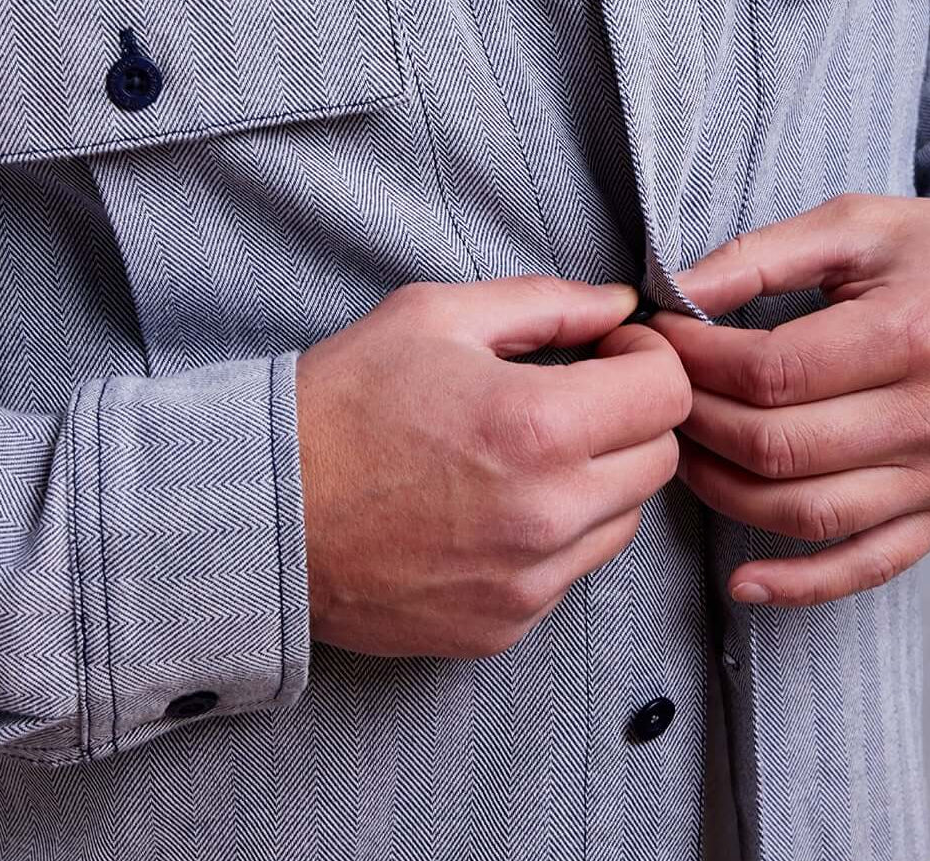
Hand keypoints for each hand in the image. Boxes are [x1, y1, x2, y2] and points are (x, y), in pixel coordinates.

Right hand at [295, 275, 689, 657]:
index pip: (669, 395)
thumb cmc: (342, 401)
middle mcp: (546, 514)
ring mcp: (527, 582)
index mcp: (538, 427)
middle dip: (632, 417)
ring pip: (625, 519)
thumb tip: (620, 304)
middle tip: (577, 396)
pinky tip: (496, 506)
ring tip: (531, 453)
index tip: (610, 354)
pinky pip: (572, 571)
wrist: (260, 513)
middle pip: (661, 460)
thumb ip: (547, 304)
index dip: (648, 360)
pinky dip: (556, 535)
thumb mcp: (437, 316)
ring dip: (601, 478)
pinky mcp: (504, 626)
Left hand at [648, 193, 929, 606]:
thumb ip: (762, 254)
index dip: (698, 361)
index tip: (659, 339)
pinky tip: (744, 584)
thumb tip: (675, 292)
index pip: (773, 373)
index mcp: (913, 333)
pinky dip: (801, 585)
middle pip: (782, 448)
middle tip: (661, 393)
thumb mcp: (858, 225)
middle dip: (699, 421)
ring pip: (810, 514)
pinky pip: (869, 566)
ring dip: (726, 493)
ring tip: (683, 452)